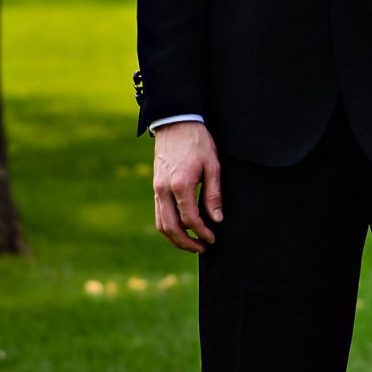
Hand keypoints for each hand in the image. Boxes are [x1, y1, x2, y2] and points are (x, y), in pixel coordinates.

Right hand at [150, 121, 222, 251]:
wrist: (175, 123)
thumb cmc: (198, 142)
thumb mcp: (213, 165)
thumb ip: (214, 194)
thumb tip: (217, 219)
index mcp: (181, 185)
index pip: (190, 219)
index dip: (202, 232)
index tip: (213, 239)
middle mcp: (164, 190)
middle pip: (171, 227)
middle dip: (187, 243)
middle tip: (203, 248)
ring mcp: (157, 189)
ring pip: (161, 224)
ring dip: (175, 239)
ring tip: (192, 244)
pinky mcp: (155, 187)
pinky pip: (159, 214)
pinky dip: (168, 227)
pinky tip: (182, 229)